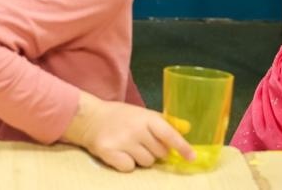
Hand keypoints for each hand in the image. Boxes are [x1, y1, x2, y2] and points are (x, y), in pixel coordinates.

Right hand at [62, 92, 195, 172]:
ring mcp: (122, 141)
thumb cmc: (119, 116)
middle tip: (142, 142)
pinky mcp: (109, 152)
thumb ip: (162, 122)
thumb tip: (186, 129)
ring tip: (129, 147)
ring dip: (140, 158)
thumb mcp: (141, 113)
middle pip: (160, 153)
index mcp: (146, 117)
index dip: (182, 147)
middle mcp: (135, 129)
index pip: (169, 134)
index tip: (192, 157)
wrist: (89, 117)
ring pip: (146, 163)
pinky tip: (119, 153)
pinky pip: (129, 168)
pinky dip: (126, 164)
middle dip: (155, 151)